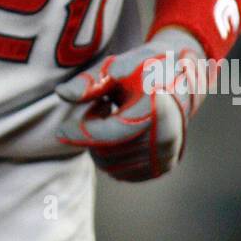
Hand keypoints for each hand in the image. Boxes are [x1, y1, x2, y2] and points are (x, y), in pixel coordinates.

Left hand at [55, 29, 207, 181]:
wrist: (181, 79)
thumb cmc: (143, 68)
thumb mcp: (116, 66)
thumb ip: (90, 82)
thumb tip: (61, 94)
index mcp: (156, 110)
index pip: (110, 133)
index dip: (81, 133)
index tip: (59, 131)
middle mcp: (166, 138)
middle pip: (107, 152)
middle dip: (92, 132)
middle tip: (101, 106)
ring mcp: (166, 156)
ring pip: (111, 166)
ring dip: (100, 145)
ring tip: (112, 116)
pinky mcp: (162, 167)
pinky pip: (122, 173)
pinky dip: (111, 157)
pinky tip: (120, 133)